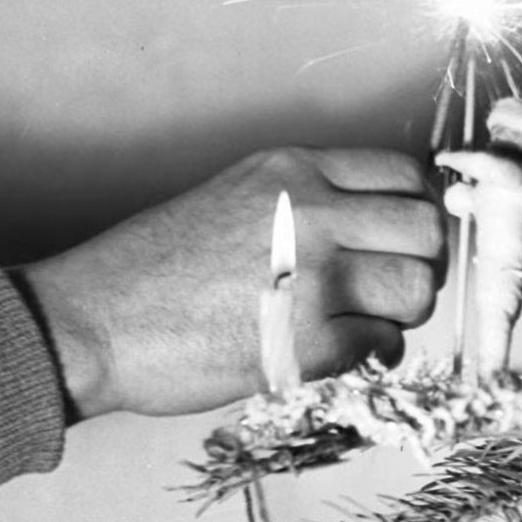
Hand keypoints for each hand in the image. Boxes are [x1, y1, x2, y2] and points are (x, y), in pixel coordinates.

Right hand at [12, 148, 445, 419]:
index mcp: (294, 169)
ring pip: (417, 289)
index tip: (402, 235)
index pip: (405, 173)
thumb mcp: (238, 195)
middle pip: (427, 229)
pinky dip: (374, 352)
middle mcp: (313, 213)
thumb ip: (312, 197)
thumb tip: (384, 225)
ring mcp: (315, 278)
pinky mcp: (310, 343)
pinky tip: (345, 351)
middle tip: (393, 282)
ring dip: (403, 311)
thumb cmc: (158, 264)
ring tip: (368, 319)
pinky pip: (384, 343)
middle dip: (421, 260)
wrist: (94, 322)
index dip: (416, 207)